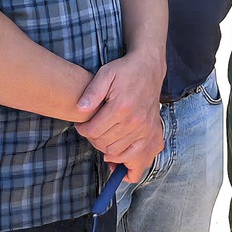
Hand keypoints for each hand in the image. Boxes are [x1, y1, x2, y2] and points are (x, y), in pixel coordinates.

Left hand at [75, 51, 165, 181]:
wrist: (149, 68)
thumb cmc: (125, 71)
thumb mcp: (105, 74)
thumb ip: (91, 92)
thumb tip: (80, 109)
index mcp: (120, 108)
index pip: (93, 131)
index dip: (82, 130)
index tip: (81, 125)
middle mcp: (134, 122)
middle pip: (103, 144)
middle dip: (92, 139)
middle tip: (91, 130)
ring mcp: (144, 130)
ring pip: (116, 153)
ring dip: (105, 149)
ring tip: (102, 138)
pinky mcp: (151, 134)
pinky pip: (137, 158)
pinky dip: (125, 163)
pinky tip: (116, 159)